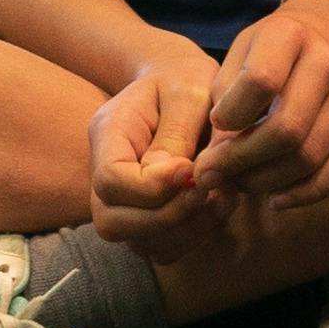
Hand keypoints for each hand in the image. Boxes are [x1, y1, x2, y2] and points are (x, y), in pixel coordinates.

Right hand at [86, 47, 220, 255]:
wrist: (183, 83)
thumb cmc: (186, 80)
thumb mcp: (187, 90)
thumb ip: (178, 133)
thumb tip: (179, 178)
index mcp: (108, 133)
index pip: (111, 181)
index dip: (154, 187)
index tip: (193, 168)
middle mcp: (106, 172)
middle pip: (112, 223)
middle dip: (167, 218)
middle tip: (208, 192)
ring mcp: (124, 200)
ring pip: (139, 243)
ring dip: (186, 230)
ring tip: (222, 197)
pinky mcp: (148, 216)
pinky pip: (163, 247)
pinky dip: (193, 236)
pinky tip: (218, 205)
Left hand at [196, 0, 328, 211]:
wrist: (323, 35)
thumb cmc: (266, 54)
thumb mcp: (237, 59)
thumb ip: (221, 104)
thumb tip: (211, 165)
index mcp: (288, 34)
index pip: (260, 82)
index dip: (230, 115)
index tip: (215, 125)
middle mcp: (328, 60)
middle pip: (286, 129)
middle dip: (243, 159)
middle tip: (216, 172)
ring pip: (310, 155)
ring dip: (267, 180)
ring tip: (240, 182)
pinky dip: (307, 193)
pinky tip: (277, 199)